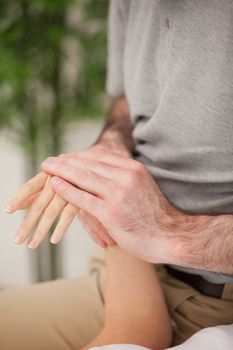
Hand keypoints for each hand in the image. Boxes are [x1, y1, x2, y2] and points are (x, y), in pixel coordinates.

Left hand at [6, 173, 77, 248]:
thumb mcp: (51, 179)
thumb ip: (35, 192)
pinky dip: (61, 227)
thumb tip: (17, 206)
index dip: (18, 198)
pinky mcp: (81, 197)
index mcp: (46, 175)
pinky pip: (69, 214)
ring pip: (52, 212)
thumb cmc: (68, 174)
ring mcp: (69, 189)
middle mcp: (56, 181)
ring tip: (32, 245)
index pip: (29, 187)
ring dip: (41, 230)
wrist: (94, 167)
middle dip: (27, 224)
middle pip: (38, 205)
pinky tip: (53, 240)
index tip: (7, 210)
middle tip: (17, 240)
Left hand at [41, 152, 177, 262]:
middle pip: (89, 165)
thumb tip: (107, 176)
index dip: (79, 157)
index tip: (65, 156)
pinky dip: (66, 190)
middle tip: (49, 160)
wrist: (171, 236)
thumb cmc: (155, 216)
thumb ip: (125, 179)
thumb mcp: (142, 188)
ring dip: (62, 171)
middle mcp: (126, 177)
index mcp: (134, 169)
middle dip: (66, 162)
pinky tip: (54, 184)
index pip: (100, 158)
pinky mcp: (111, 212)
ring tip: (46, 167)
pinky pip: (83, 198)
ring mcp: (118, 194)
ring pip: (84, 178)